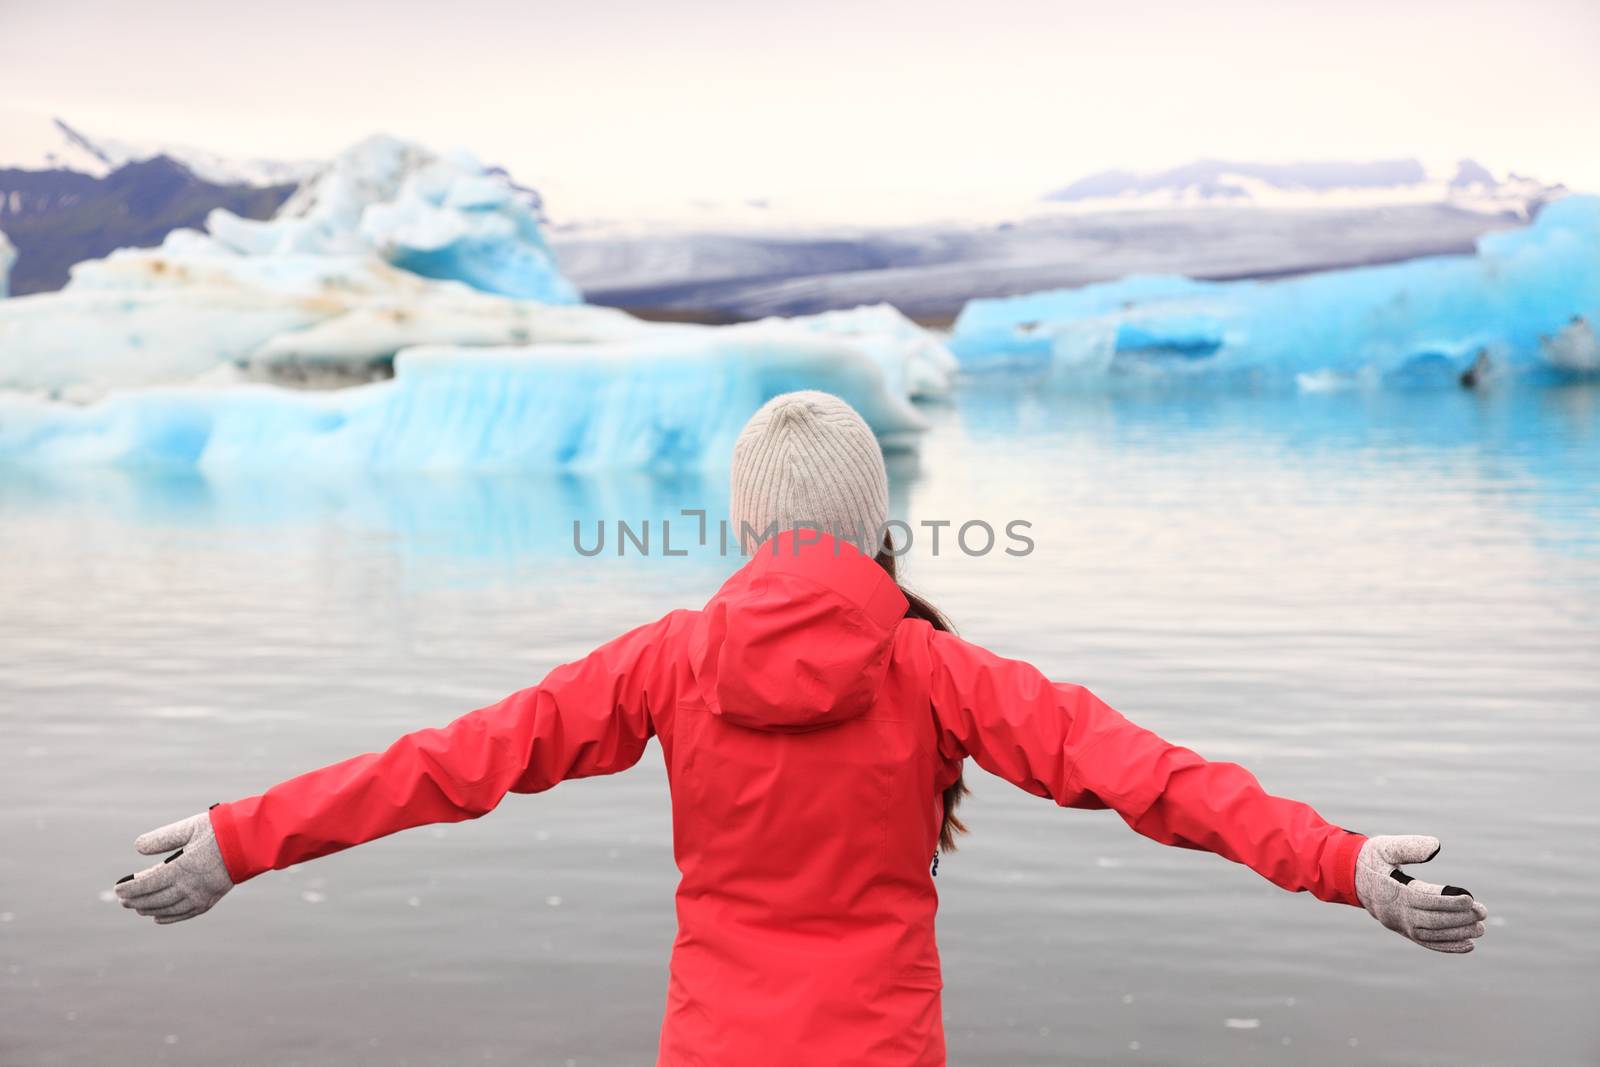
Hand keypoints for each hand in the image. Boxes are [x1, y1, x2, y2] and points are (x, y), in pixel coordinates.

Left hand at [113, 811, 233, 923]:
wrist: (252, 841)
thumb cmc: (220, 830)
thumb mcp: (189, 827)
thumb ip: (162, 838)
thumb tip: (137, 848)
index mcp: (182, 868)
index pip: (147, 884)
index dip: (130, 888)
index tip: (117, 889)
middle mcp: (190, 887)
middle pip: (154, 899)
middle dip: (135, 900)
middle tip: (122, 900)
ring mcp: (201, 896)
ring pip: (167, 909)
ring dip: (148, 909)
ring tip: (136, 906)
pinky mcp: (210, 900)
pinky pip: (184, 914)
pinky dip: (168, 917)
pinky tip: (157, 917)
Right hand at [1355, 835, 1486, 952]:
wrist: (1349, 876)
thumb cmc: (1371, 858)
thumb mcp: (1385, 846)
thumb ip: (1409, 847)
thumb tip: (1436, 845)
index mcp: (1390, 891)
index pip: (1424, 900)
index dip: (1448, 901)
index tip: (1470, 899)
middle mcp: (1393, 912)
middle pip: (1431, 920)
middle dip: (1459, 918)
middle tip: (1482, 913)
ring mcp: (1397, 924)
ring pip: (1431, 934)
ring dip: (1457, 934)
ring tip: (1480, 929)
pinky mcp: (1402, 930)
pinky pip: (1426, 942)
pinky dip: (1448, 946)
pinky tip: (1468, 945)